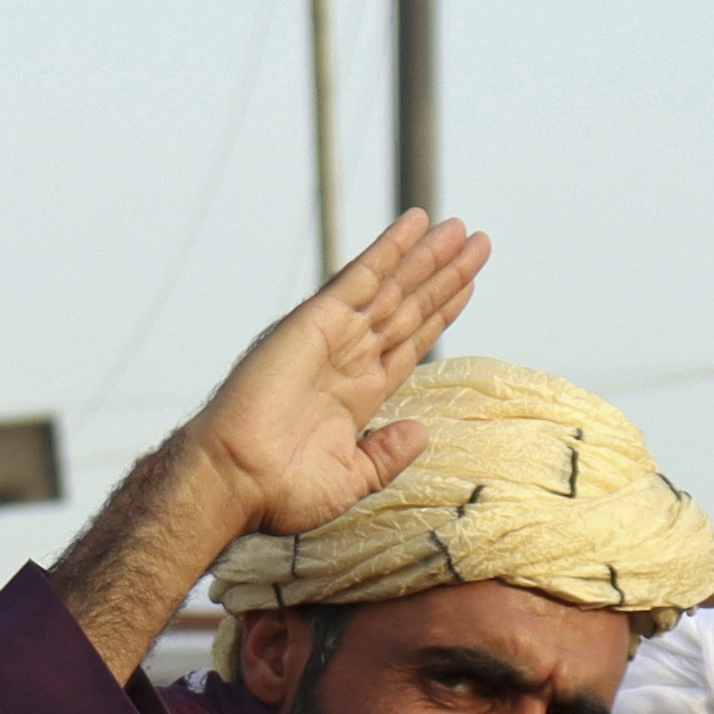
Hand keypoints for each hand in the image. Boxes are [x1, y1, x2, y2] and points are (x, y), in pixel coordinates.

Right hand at [49, 213, 490, 671]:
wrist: (235, 480)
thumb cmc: (278, 490)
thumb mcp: (350, 478)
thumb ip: (387, 455)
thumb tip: (420, 431)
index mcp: (359, 394)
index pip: (410, 342)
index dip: (441, 313)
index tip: (467, 286)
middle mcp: (349, 358)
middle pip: (409, 307)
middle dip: (443, 275)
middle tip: (478, 241)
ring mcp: (334, 336)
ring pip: (393, 286)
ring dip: (428, 256)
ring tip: (463, 228)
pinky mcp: (316, 321)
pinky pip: (361, 276)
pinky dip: (389, 249)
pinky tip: (416, 223)